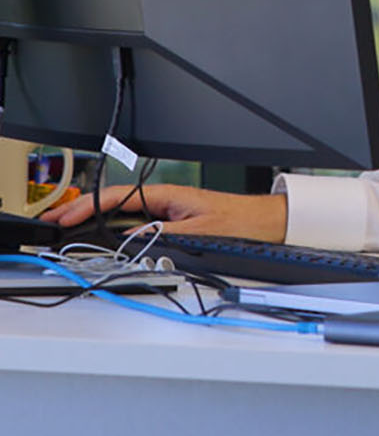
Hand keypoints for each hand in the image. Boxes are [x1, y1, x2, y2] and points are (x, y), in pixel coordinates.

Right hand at [41, 182, 287, 241]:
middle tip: (53, 223)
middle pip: (115, 205)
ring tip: (68, 229)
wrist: (267, 224)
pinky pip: (137, 226)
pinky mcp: (174, 224)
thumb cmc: (241, 222)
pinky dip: (115, 231)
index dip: (88, 206)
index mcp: (168, 196)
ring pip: (124, 217)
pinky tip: (102, 238)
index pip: (118, 197)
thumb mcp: (199, 232)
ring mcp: (167, 213)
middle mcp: (165, 202)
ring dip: (96, 222)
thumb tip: (132, 239)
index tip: (65, 216)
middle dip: (83, 212)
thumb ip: (164, 235)